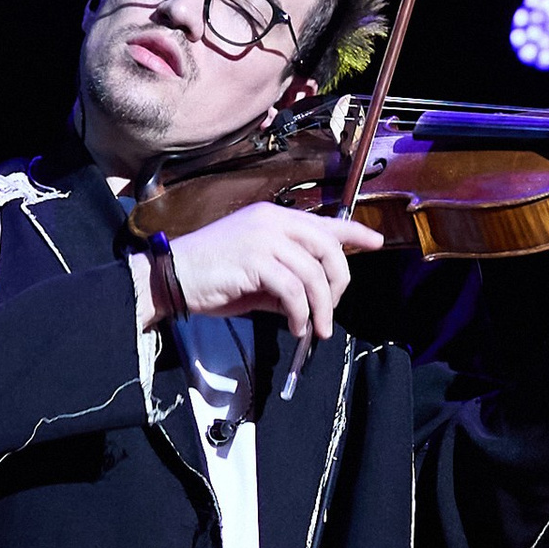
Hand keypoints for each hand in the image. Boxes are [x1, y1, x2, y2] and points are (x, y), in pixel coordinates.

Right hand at [139, 201, 384, 348]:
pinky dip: (300, 313)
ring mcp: (264, 238)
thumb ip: (287, 278)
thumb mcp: (257, 273)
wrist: (172, 277)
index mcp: (274, 218)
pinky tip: (295, 326)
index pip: (324, 221)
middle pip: (327, 247)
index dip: (353, 231)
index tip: (376, 242)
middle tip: (331, 311)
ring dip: (320, 308)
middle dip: (339, 282)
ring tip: (314, 330)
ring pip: (313, 273)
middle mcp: (272, 221)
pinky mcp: (255, 260)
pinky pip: (293, 290)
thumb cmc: (212, 276)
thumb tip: (314, 300)